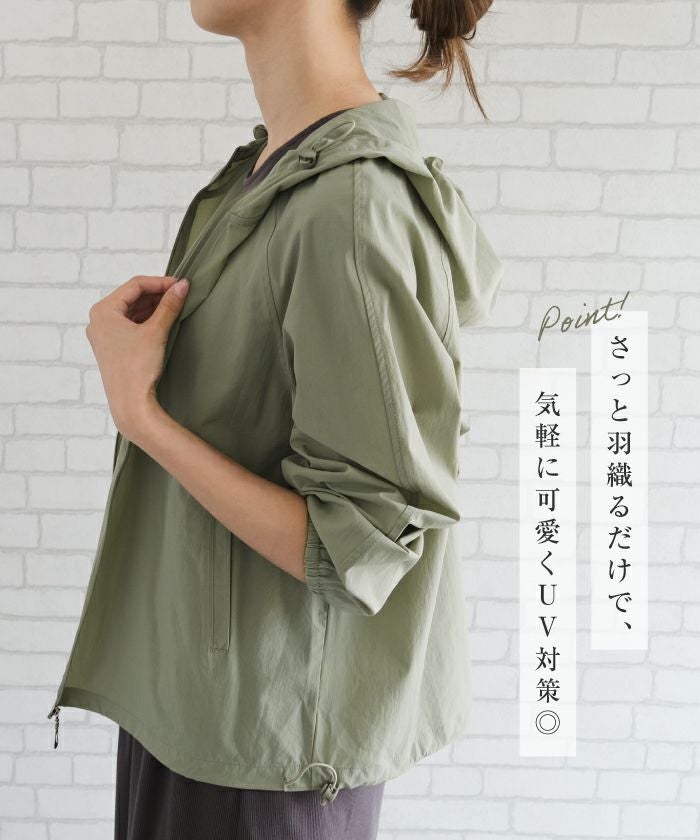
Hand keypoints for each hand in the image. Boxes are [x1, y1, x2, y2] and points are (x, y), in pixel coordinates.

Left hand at [85, 274, 189, 439]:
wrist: (131, 403)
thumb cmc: (137, 368)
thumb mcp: (156, 331)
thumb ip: (169, 306)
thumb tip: (182, 286)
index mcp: (103, 311)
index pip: (135, 285)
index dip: (160, 282)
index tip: (181, 285)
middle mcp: (99, 320)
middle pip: (132, 297)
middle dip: (157, 294)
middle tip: (180, 294)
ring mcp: (104, 335)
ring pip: (131, 311)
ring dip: (153, 307)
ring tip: (175, 307)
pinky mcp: (112, 348)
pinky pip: (130, 325)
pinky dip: (147, 320)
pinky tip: (163, 321)